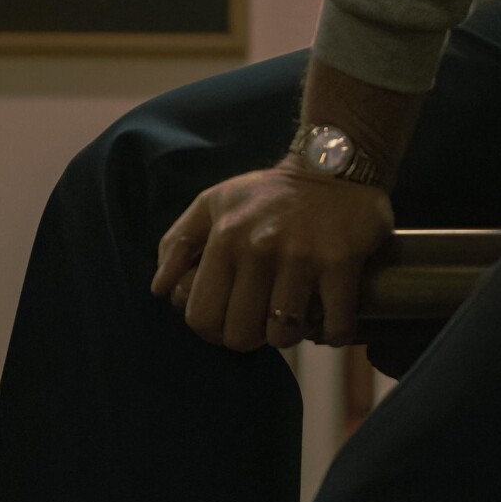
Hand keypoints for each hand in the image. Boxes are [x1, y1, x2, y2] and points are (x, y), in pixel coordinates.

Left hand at [152, 166, 391, 351]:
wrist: (332, 165)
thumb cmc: (267, 193)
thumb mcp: (212, 203)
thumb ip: (177, 242)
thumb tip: (159, 290)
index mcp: (224, 237)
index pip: (202, 316)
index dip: (213, 330)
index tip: (229, 319)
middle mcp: (258, 248)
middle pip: (240, 334)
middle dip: (250, 336)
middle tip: (261, 320)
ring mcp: (301, 257)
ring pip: (283, 336)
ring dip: (289, 334)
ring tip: (293, 313)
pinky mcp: (341, 262)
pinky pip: (332, 326)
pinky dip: (331, 332)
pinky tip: (326, 317)